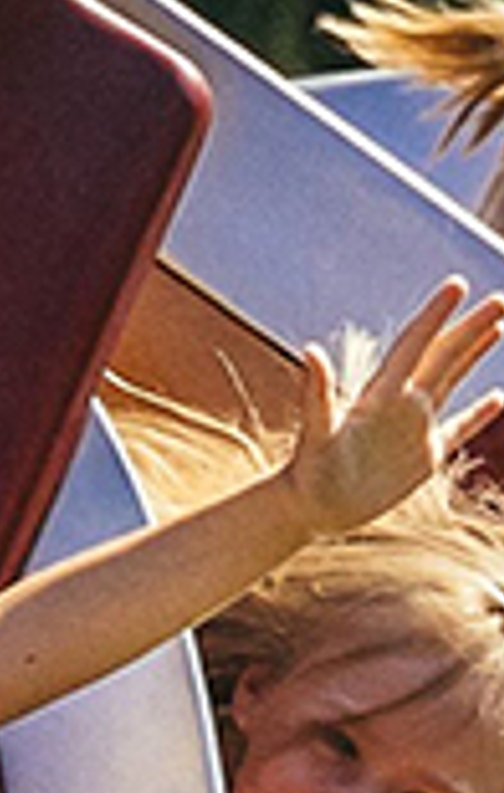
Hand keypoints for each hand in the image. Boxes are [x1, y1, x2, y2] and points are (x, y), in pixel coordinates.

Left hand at [284, 277, 503, 534]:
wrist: (310, 509)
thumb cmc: (309, 471)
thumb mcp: (316, 432)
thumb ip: (317, 394)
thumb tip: (309, 351)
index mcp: (380, 394)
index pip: (414, 344)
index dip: (435, 314)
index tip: (457, 284)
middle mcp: (400, 403)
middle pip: (442, 355)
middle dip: (470, 327)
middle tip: (500, 298)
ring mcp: (414, 428)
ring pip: (451, 380)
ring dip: (474, 353)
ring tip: (498, 325)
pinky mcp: (424, 457)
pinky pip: (458, 429)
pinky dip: (480, 415)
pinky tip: (499, 398)